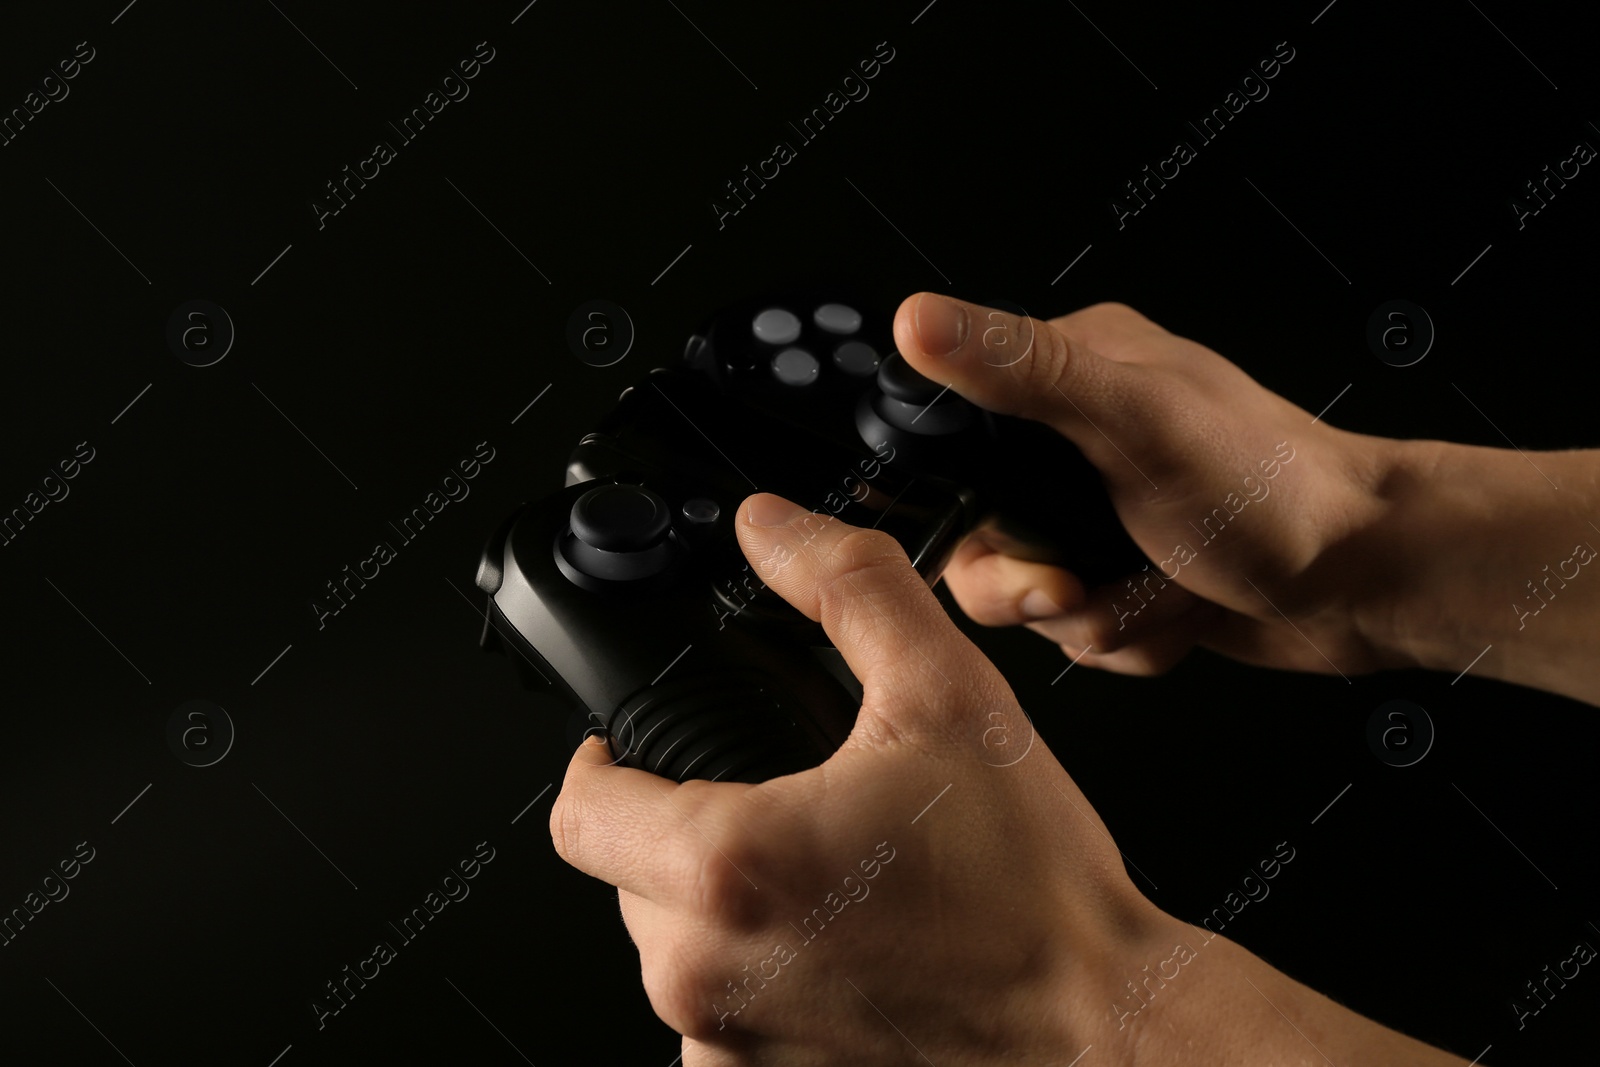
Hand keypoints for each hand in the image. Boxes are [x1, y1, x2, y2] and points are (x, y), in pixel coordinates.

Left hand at [548, 494, 1472, 1064]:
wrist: (1101, 1025)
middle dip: (681, 827)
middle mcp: (708, 974)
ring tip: (824, 877)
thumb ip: (847, 587)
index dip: (598, 761)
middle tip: (782, 803)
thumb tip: (773, 527)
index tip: (633, 747)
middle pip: (625, 875)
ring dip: (721, 903)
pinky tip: (837, 945)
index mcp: (729, 867)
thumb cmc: (1032, 890)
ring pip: (673, 946)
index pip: (579, 811)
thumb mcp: (945, 694)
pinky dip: (757, 970)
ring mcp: (730, 1045)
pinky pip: (717, 1014)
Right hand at [894, 293, 1418, 678]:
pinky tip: (1179, 610)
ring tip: (1155, 591)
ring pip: (1030, 596)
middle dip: (1035, 584)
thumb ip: (1019, 370)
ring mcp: (1103, 515)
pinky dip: (1129, 638)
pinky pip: (1081, 631)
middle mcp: (1080, 444)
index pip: (954, 439)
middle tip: (1080, 582)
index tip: (1011, 533)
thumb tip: (919, 320)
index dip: (965, 504)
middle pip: (982, 537)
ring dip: (1092, 615)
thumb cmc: (1274, 488)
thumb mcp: (1133, 419)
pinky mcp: (1127, 574)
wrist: (1365, 579)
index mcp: (1072, 376)